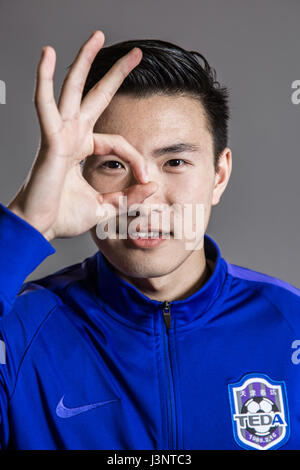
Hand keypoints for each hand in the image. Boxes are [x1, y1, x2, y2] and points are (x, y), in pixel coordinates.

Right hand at [7, 30, 156, 240]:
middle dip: (115, 74)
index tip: (147, 180)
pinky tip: (47, 55)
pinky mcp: (49, 140)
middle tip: (136, 54)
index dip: (137, 159)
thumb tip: (153, 185)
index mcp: (83, 149)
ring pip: (71, 90)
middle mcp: (72, 135)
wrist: (40, 228)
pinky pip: (45, 106)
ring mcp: (59, 134)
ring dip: (83, 62)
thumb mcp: (106, 206)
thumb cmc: (64, 216)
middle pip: (96, 96)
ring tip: (96, 36)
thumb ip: (129, 196)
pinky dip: (43, 80)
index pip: (119, 142)